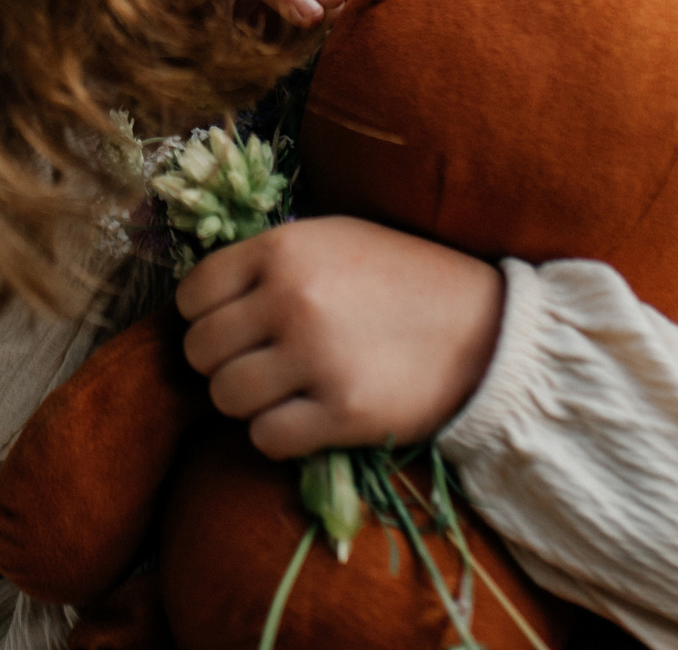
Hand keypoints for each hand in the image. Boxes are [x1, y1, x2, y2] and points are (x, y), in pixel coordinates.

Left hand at [176, 216, 503, 457]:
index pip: (193, 294)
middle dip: (221, 362)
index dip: (203, 316)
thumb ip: (268, 261)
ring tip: (283, 390)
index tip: (232, 327)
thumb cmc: (402, 277)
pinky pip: (265, 438)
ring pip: (225, 397)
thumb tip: (202, 300)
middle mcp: (292, 299)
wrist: (484, 326)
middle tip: (258, 363)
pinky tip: (305, 417)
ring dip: (247, 401)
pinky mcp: (344, 412)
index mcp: (283, 249)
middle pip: (200, 350)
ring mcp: (317, 357)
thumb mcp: (332, 238)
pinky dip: (276, 434)